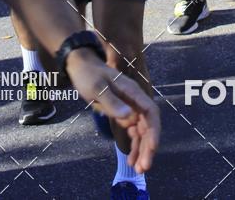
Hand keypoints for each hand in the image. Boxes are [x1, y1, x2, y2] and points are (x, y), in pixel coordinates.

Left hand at [67, 51, 159, 172]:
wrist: (80, 66)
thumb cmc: (89, 74)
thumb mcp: (97, 87)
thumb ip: (112, 102)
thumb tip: (130, 117)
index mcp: (132, 91)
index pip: (150, 112)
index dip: (154, 130)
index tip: (151, 148)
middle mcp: (134, 100)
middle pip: (148, 125)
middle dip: (148, 147)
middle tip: (143, 167)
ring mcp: (130, 107)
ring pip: (141, 132)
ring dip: (141, 150)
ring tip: (138, 169)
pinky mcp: (122, 113)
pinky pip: (132, 132)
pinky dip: (133, 146)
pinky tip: (130, 160)